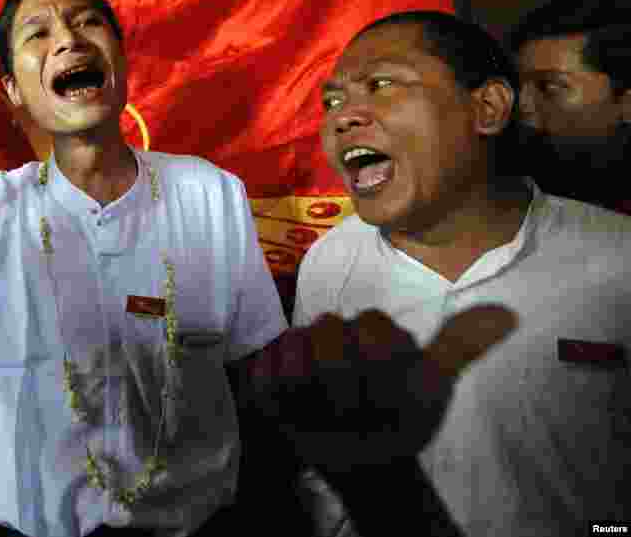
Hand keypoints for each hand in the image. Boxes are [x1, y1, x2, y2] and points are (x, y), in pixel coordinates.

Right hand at [250, 305, 516, 467]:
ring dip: (315, 394)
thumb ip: (459, 345)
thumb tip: (508, 312)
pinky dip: (284, 398)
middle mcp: (333, 331)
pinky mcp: (268, 372)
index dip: (379, 365)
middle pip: (329, 334)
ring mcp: (297, 348)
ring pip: (295, 350)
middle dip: (346, 385)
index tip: (389, 396)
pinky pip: (267, 373)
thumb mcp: (432, 386)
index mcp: (372, 330)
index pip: (370, 326)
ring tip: (330, 415)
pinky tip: (301, 412)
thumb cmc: (400, 420)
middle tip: (358, 412)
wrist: (367, 461)